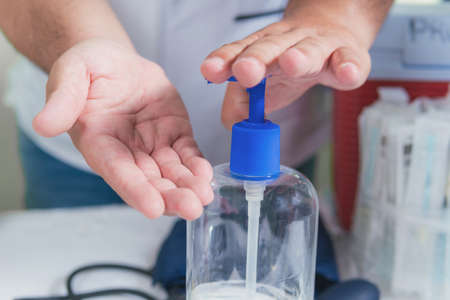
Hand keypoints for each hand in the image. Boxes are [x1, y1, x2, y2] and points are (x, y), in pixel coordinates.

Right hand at [33, 39, 212, 219]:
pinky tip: (207, 174)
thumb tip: (43, 125)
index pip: (117, 170)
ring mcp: (152, 145)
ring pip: (170, 173)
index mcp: (98, 142)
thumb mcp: (72, 72)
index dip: (135, 189)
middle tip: (191, 208)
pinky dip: (196, 165)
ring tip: (204, 197)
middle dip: (170, 196)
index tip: (153, 207)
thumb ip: (63, 97)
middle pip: (148, 181)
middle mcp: (126, 151)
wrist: (116, 60)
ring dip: (187, 186)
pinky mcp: (173, 134)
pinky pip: (186, 154)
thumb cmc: (90, 66)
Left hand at [201, 7, 374, 128]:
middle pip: (269, 47)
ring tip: (292, 63)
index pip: (238, 52)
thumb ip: (241, 103)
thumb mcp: (262, 84)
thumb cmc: (289, 64)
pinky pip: (348, 59)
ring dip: (299, 56)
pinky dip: (348, 66)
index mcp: (261, 50)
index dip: (224, 61)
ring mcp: (318, 46)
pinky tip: (346, 74)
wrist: (332, 36)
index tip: (211, 71)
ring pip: (309, 48)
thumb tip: (233, 123)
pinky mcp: (348, 54)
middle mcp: (286, 43)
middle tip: (246, 71)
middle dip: (256, 58)